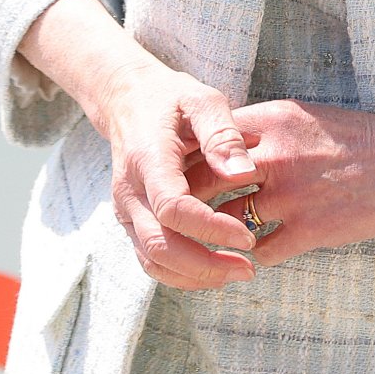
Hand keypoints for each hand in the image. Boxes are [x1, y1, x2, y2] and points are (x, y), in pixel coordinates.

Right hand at [103, 58, 266, 290]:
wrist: (128, 99)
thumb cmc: (172, 98)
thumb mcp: (202, 99)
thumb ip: (223, 134)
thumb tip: (243, 174)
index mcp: (147, 159)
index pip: (173, 208)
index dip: (210, 229)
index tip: (247, 237)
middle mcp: (129, 191)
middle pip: (160, 246)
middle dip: (205, 266)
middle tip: (248, 269)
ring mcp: (126, 209)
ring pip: (153, 260)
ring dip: (194, 276)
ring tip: (237, 272)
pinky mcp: (130, 220)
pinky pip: (150, 257)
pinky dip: (180, 272)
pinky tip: (213, 269)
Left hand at [186, 99, 374, 266]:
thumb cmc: (357, 137)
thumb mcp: (303, 115)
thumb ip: (261, 128)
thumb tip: (218, 145)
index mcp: (273, 119)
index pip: (206, 137)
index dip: (184, 155)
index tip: (171, 169)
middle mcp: (275, 155)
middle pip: (203, 178)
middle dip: (183, 196)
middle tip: (171, 211)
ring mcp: (291, 195)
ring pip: (224, 221)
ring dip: (211, 234)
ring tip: (200, 241)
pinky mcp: (310, 230)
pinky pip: (259, 251)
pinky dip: (247, 258)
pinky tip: (242, 260)